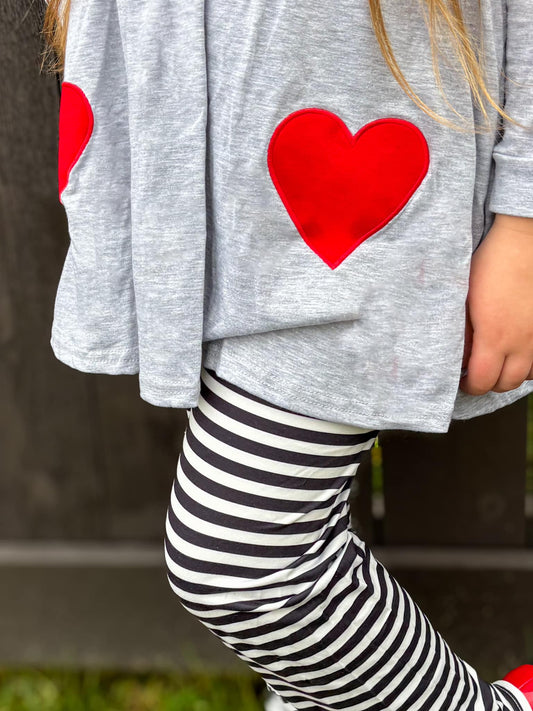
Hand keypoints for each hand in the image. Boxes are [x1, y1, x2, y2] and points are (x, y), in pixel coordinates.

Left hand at [460, 214, 532, 394]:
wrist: (523, 239)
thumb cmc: (490, 264)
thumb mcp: (464, 299)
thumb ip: (462, 331)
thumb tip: (458, 355)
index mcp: (495, 336)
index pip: (482, 382)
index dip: (469, 386)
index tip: (461, 378)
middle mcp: (522, 341)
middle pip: (507, 384)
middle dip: (489, 383)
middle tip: (477, 371)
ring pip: (529, 373)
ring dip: (512, 373)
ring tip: (498, 361)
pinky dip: (530, 360)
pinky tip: (518, 348)